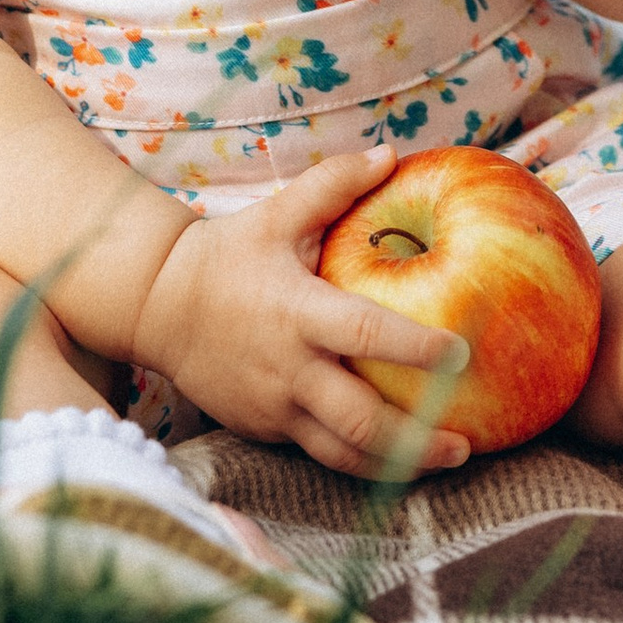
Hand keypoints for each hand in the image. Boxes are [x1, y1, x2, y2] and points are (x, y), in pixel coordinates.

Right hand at [135, 147, 473, 477]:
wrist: (157, 305)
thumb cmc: (229, 254)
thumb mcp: (278, 213)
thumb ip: (334, 184)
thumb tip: (391, 155)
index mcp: (298, 312)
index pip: (365, 333)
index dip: (414, 347)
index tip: (461, 352)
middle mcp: (289, 369)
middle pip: (359, 422)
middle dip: (417, 441)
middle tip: (465, 444)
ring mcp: (275, 408)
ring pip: (342, 454)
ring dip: (398, 466)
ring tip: (447, 460)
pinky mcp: (264, 429)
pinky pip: (318, 452)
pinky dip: (361, 460)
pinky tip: (401, 458)